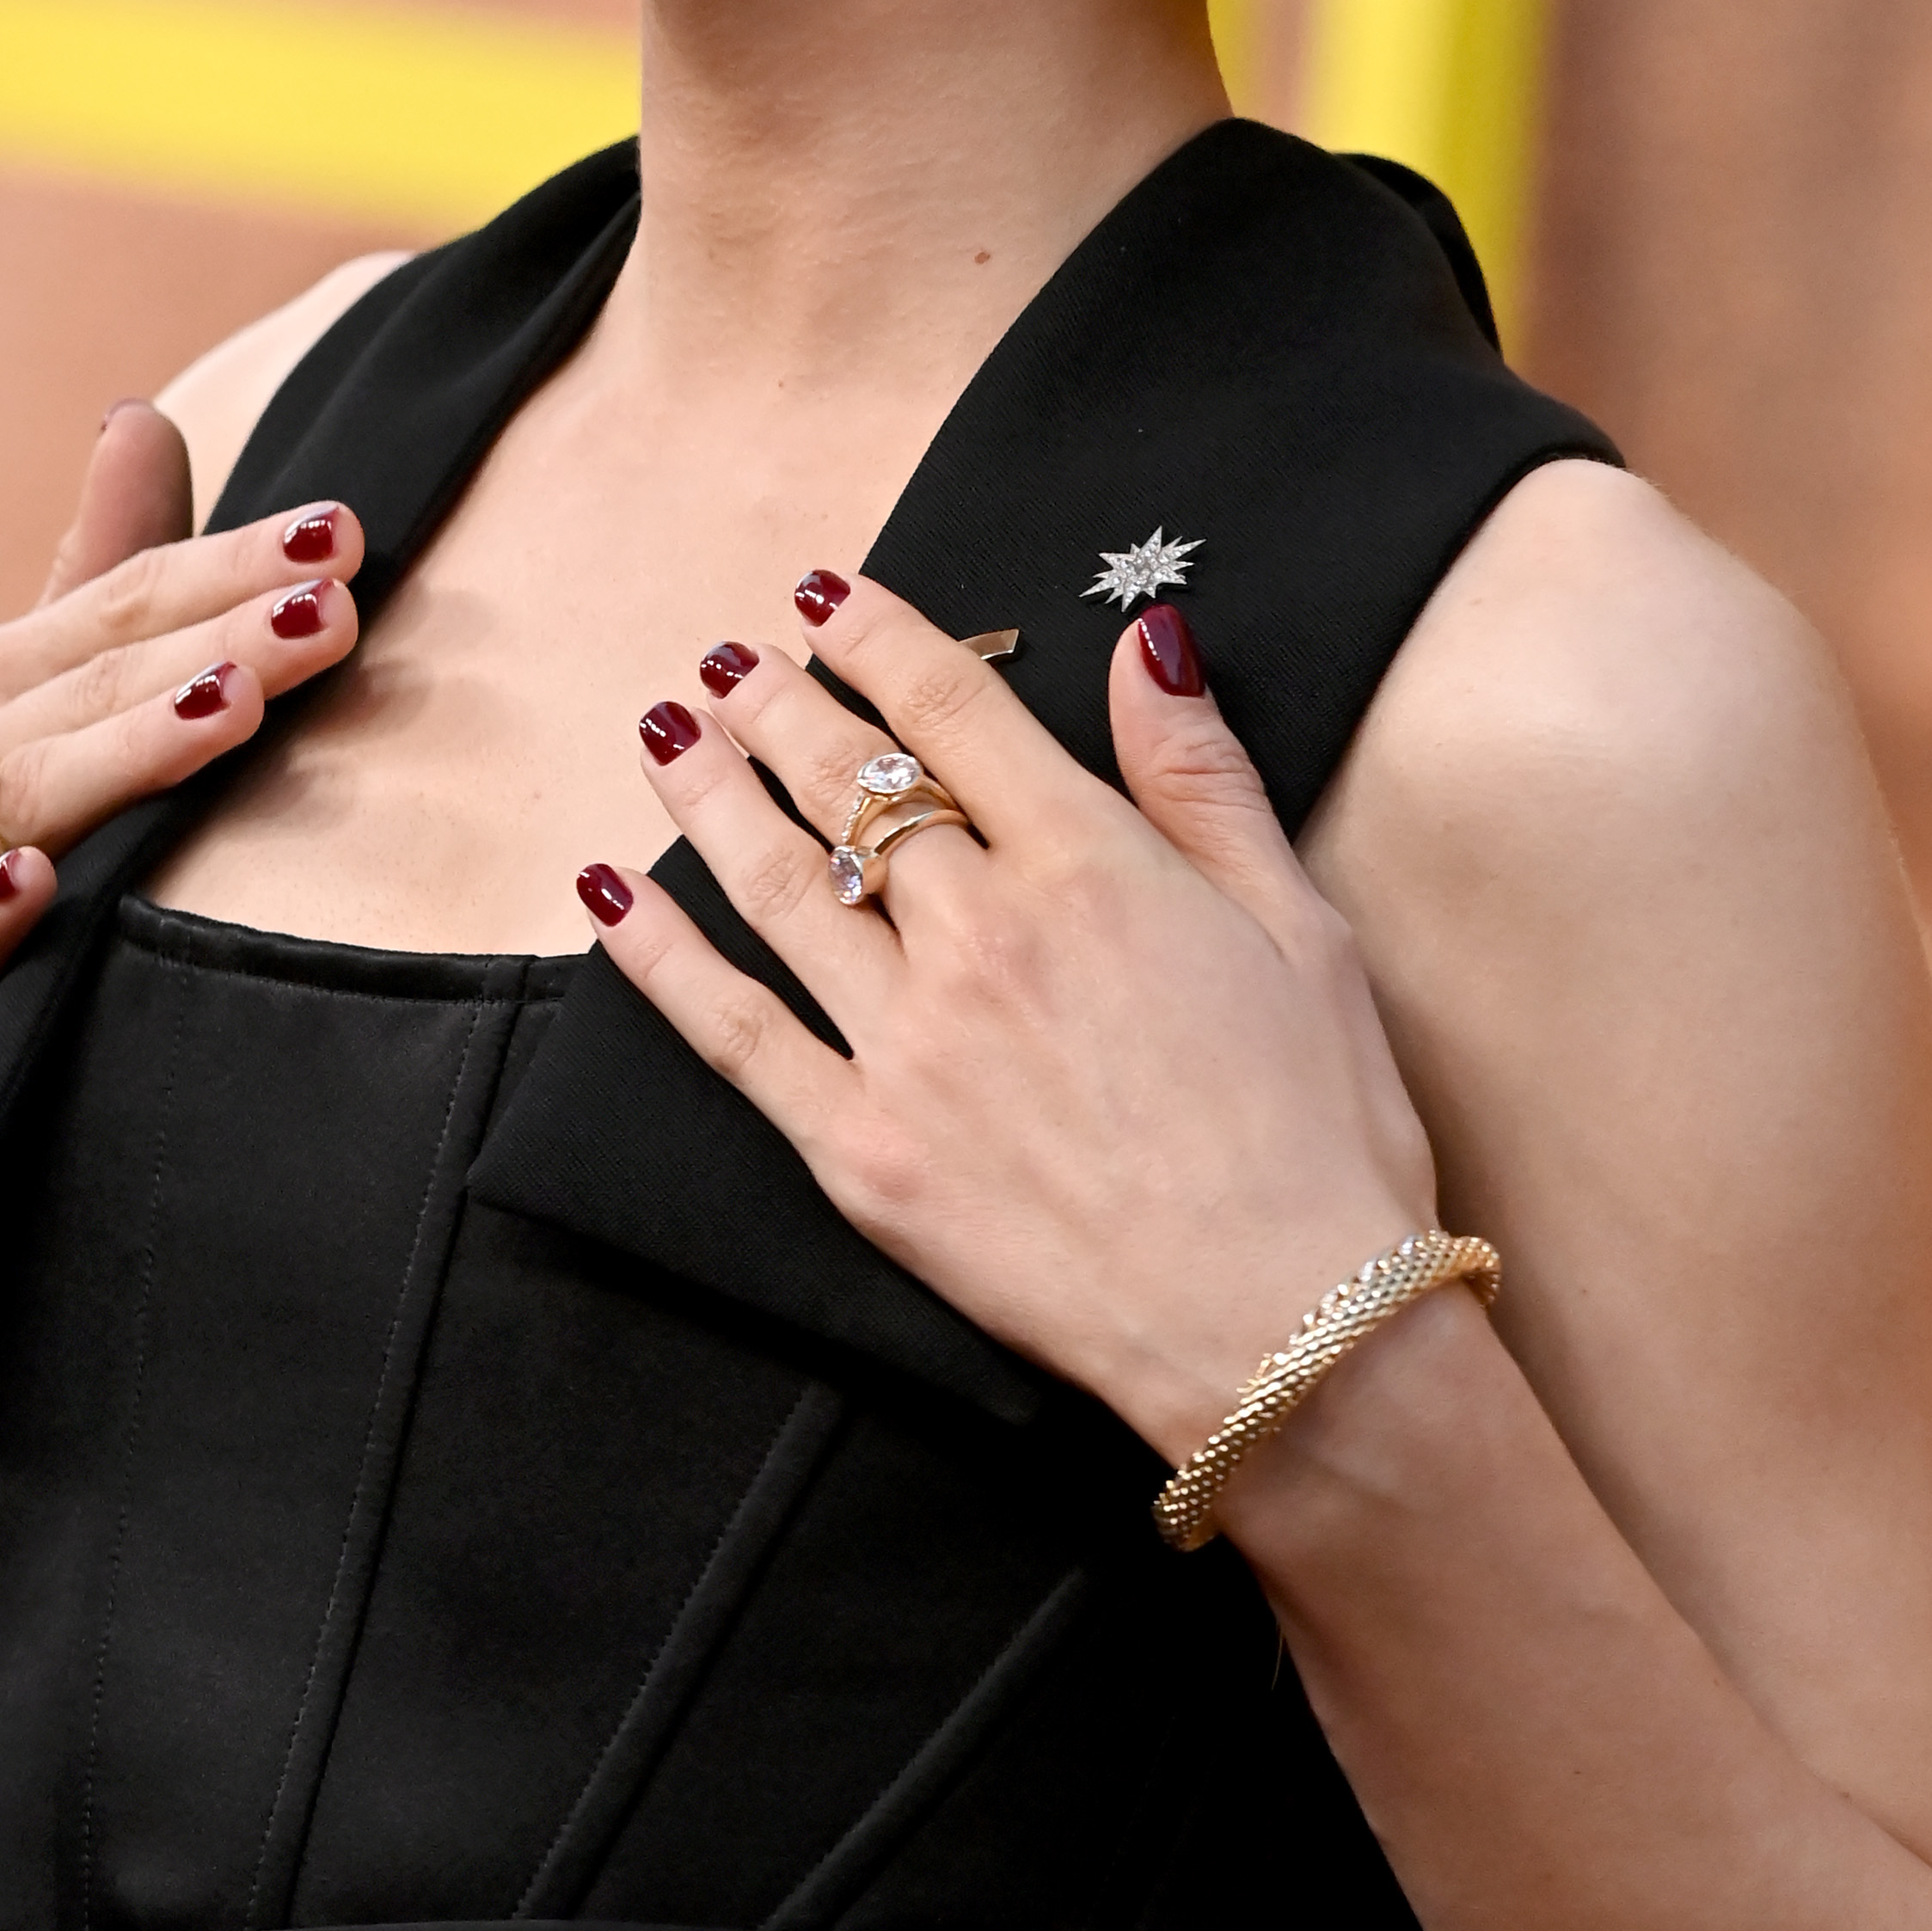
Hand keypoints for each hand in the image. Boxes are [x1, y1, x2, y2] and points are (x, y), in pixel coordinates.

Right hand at [0, 402, 361, 1318]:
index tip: (344, 532)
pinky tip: (30, 891)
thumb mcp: (12, 740)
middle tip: (330, 605)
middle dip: (201, 642)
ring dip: (115, 756)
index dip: (219, 567)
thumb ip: (88, 592)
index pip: (108, 615)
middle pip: (69, 695)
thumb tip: (142, 417)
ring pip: (2, 812)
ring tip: (227, 707)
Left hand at [581, 574, 1439, 1460]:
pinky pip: (733, 1032)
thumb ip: (1202, 778)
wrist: (1290, 1333)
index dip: (876, 638)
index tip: (824, 597)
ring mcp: (907, 1044)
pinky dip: (659, 956)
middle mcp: (979, 935)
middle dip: (779, 708)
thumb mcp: (1299, 926)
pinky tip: (612, 894)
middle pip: (848, 786)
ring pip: (777, 882)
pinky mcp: (862, 1151)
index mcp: (1089, 866)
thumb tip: (1148, 641)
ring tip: (667, 733)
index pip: (950, 713)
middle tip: (730, 662)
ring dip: (709, 793)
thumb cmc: (1319, 1133)